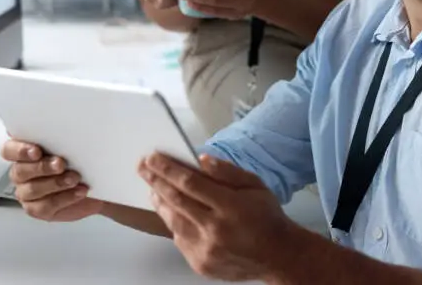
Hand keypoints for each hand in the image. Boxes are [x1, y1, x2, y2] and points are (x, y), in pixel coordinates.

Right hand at [0, 139, 102, 221]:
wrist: (93, 183)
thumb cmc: (76, 160)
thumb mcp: (69, 145)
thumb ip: (59, 137)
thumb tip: (65, 127)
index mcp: (23, 152)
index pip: (9, 150)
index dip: (19, 150)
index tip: (36, 151)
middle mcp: (21, 172)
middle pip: (20, 171)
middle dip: (42, 167)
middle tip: (60, 164)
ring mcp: (27, 192)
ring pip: (33, 189)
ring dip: (56, 183)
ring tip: (74, 178)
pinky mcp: (38, 208)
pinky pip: (45, 206)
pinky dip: (64, 198)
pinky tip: (78, 191)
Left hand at [138, 152, 299, 280]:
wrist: (279, 256)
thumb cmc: (266, 216)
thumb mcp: (255, 184)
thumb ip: (227, 171)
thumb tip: (200, 159)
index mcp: (231, 206)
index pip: (191, 183)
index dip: (168, 169)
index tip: (152, 157)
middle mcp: (216, 229)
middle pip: (177, 201)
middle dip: (156, 181)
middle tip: (142, 167)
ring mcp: (207, 250)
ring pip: (173, 222)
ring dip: (160, 202)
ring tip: (152, 188)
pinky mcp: (201, 265)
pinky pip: (180, 240)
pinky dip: (173, 223)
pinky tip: (171, 211)